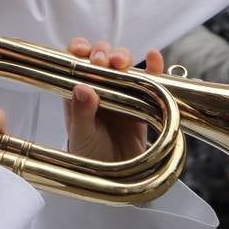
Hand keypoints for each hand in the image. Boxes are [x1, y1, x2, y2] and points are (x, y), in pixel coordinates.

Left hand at [64, 38, 161, 162]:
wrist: (116, 178)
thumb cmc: (91, 157)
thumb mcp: (81, 137)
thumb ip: (80, 114)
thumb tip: (81, 88)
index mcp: (79, 93)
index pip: (75, 63)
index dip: (78, 51)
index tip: (81, 50)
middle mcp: (99, 88)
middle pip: (100, 58)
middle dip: (101, 53)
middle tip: (101, 61)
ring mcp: (122, 92)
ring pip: (122, 65)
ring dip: (122, 57)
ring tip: (120, 62)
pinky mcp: (143, 101)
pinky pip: (150, 79)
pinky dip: (153, 66)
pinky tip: (153, 56)